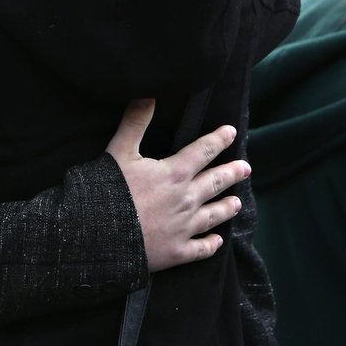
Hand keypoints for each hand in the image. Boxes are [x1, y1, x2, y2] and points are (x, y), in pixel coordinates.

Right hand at [106, 98, 246, 272]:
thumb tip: (148, 93)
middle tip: (246, 169)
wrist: (99, 233)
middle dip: (231, 174)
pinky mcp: (177, 251)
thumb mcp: (119, 150)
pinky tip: (216, 240)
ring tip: (237, 203)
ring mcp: (184, 228)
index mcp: (174, 173)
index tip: (230, 132)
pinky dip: (211, 243)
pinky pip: (201, 248)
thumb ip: (135, 122)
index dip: (218, 140)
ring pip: (214, 216)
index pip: (203, 151)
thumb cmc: (108, 189)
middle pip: (214, 183)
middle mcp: (186, 200)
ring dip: (227, 208)